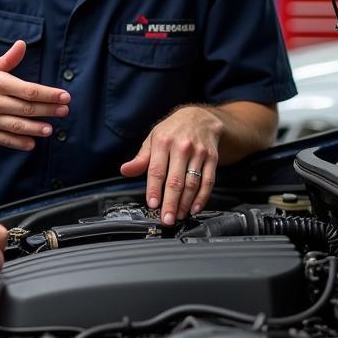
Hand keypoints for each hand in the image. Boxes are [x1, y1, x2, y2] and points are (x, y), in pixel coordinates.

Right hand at [0, 45, 69, 151]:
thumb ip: (9, 58)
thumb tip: (21, 44)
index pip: (29, 90)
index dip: (49, 94)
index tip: (65, 96)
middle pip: (27, 108)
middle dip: (48, 109)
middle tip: (64, 110)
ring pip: (17, 125)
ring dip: (36, 128)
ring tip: (50, 129)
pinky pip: (5, 140)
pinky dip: (19, 143)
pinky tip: (32, 143)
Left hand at [118, 105, 220, 224]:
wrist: (200, 118)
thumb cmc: (173, 131)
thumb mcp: (153, 139)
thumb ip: (141, 158)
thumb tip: (125, 170)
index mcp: (163, 142)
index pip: (157, 170)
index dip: (154, 189)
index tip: (152, 204)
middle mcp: (182, 147)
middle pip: (175, 180)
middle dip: (171, 202)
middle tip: (167, 219)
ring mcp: (199, 153)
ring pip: (192, 183)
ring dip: (185, 203)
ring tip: (178, 216)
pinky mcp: (212, 159)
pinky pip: (208, 181)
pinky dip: (202, 197)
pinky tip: (194, 208)